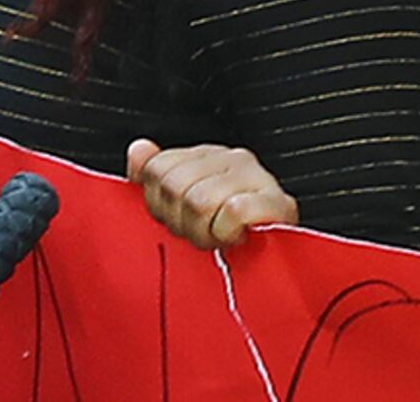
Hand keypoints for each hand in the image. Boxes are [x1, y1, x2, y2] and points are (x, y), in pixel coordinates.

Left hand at [127, 141, 296, 250]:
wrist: (280, 269)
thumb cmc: (229, 240)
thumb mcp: (183, 210)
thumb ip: (156, 177)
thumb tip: (139, 150)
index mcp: (206, 155)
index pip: (157, 169)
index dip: (161, 205)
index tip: (180, 222)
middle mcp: (231, 158)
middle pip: (175, 186)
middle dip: (182, 223)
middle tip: (203, 235)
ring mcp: (257, 176)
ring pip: (201, 200)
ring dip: (206, 232)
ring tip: (219, 238)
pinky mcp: (278, 203)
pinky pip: (234, 211)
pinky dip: (228, 232)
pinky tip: (236, 238)